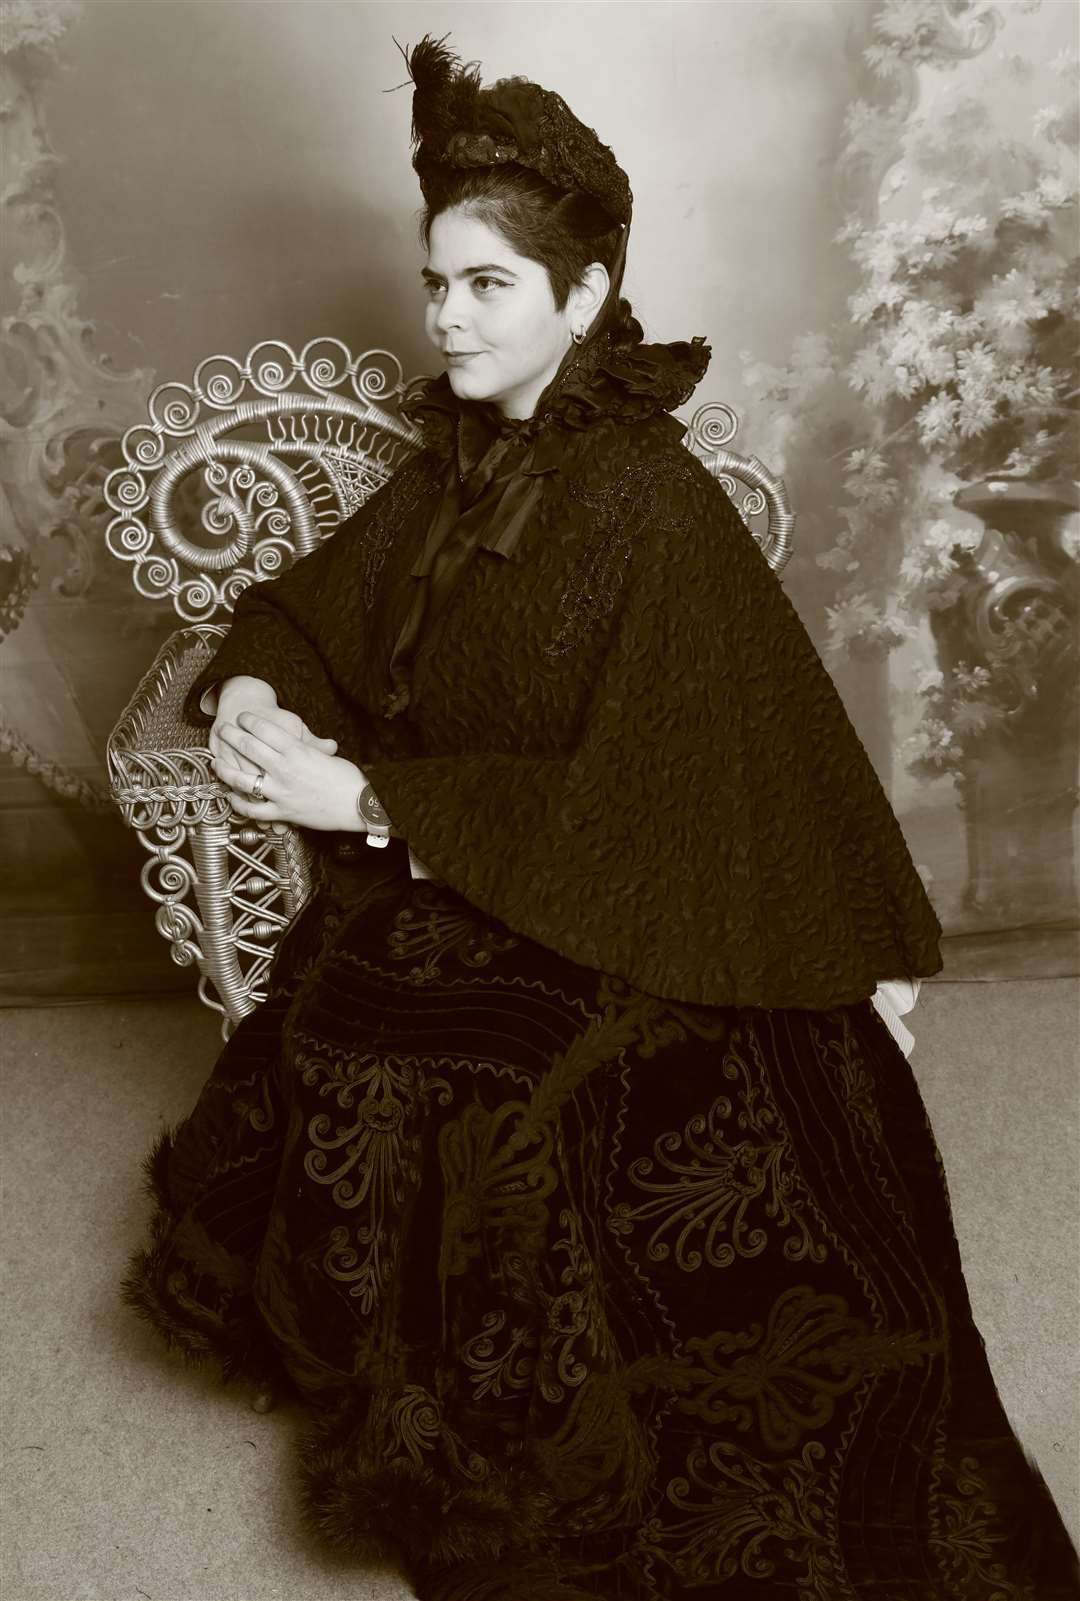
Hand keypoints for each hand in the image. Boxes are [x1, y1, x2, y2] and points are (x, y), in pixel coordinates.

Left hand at [212, 710, 360, 831]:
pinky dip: (238, 803)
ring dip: (225, 770)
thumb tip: (315, 741)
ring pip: (243, 780)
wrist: (360, 805)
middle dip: (232, 736)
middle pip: (249, 747)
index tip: (242, 717)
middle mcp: (285, 769)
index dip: (249, 721)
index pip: (265, 729)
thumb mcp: (328, 756)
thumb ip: (314, 747)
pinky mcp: (282, 812)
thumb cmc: (349, 780)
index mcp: (297, 751)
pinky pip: (252, 809)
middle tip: (222, 729)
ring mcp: (281, 792)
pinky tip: (231, 796)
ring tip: (217, 763)